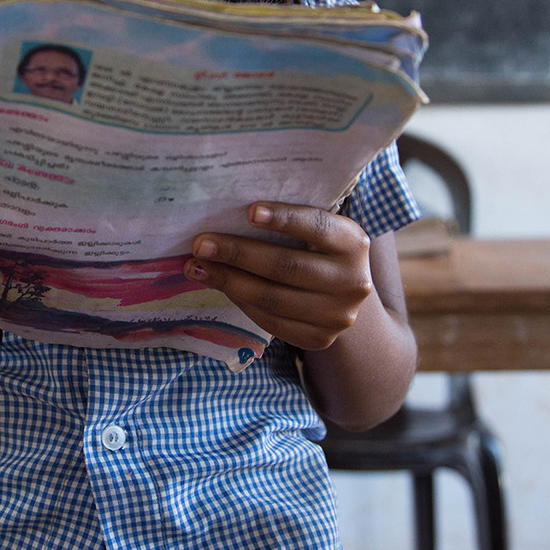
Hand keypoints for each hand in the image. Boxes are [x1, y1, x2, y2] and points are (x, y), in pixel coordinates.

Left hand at [184, 201, 372, 350]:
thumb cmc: (318, 249)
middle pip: (286, 266)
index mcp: (353, 242)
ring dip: (228, 281)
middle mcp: (352, 280)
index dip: (284, 219)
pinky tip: (220, 287)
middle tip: (200, 244)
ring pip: (273, 298)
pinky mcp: (320, 338)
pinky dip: (241, 302)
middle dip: (237, 253)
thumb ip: (289, 220)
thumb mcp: (318, 229)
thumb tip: (229, 213)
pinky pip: (271, 321)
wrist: (344, 294)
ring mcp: (338, 315)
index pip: (316, 226)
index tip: (249, 211)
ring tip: (197, 267)